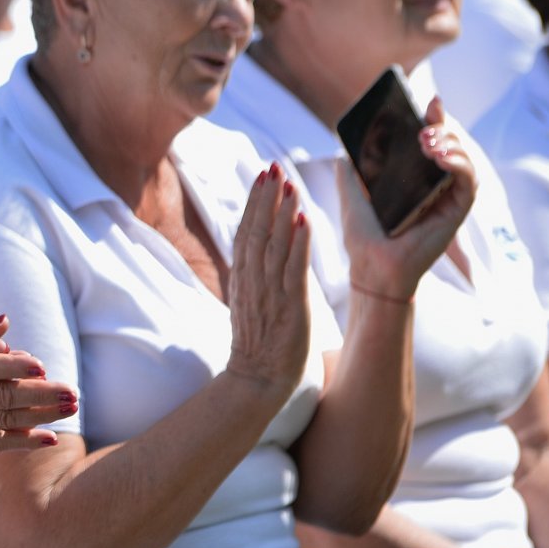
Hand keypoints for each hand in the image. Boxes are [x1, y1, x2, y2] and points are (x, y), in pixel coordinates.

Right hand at [0, 285, 76, 453]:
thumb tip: (5, 322)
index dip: (12, 367)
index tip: (41, 365)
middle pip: (1, 394)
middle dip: (39, 394)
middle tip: (72, 393)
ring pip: (3, 417)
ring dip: (40, 415)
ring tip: (70, 408)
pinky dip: (21, 442)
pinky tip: (48, 438)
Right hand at [222, 164, 313, 397]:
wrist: (257, 380)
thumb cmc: (258, 345)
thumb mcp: (251, 303)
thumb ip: (254, 278)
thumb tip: (259, 256)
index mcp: (243, 279)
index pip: (246, 232)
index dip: (253, 203)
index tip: (261, 177)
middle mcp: (253, 281)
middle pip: (256, 230)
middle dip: (265, 197)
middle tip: (273, 167)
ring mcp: (270, 293)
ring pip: (273, 244)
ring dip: (282, 211)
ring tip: (290, 184)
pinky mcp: (290, 306)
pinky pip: (294, 269)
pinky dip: (299, 243)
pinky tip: (305, 220)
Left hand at [341, 98, 477, 300]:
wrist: (371, 265)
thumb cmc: (363, 233)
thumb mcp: (352, 190)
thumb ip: (351, 166)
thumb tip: (345, 143)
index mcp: (414, 174)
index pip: (432, 138)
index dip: (435, 117)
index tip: (430, 101)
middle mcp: (435, 182)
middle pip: (452, 142)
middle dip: (442, 126)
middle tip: (424, 126)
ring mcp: (448, 196)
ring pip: (464, 157)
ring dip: (451, 142)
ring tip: (427, 142)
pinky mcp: (457, 210)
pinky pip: (469, 181)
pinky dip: (459, 164)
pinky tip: (441, 157)